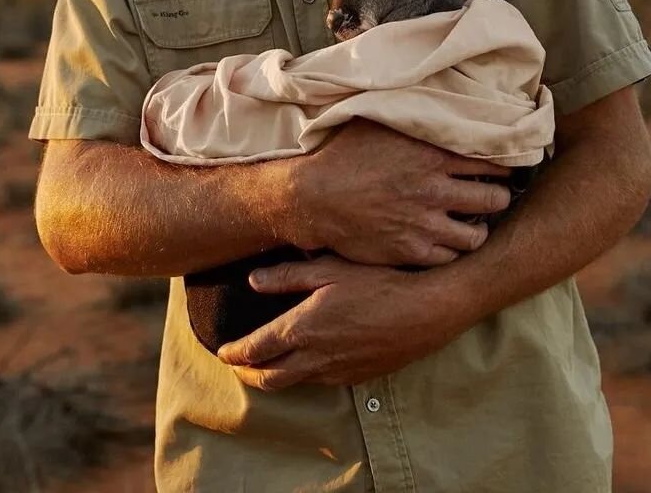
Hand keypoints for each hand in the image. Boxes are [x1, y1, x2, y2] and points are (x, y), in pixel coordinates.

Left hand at [216, 255, 455, 389]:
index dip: (235, 353)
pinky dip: (304, 376)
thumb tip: (252, 281)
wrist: (427, 309)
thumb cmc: (380, 281)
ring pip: (296, 383)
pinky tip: (309, 362)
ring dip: (275, 377)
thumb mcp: (330, 268)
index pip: (256, 350)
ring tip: (266, 366)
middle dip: (248, 375)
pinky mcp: (360, 376)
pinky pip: (323, 381)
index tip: (223, 351)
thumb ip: (288, 277)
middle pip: (270, 378)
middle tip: (237, 367)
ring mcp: (339, 371)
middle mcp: (317, 357)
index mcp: (303, 329)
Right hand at [290, 119, 513, 266]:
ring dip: (478, 229)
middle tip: (495, 197)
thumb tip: (438, 99)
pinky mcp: (411, 250)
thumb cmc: (344, 154)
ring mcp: (424, 224)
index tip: (504, 169)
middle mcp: (434, 190)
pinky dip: (452, 250)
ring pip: (477, 235)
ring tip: (473, 223)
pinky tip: (445, 241)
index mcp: (432, 155)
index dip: (502, 166)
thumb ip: (414, 116)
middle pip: (495, 199)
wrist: (314, 196)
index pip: (490, 162)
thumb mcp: (381, 123)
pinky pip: (449, 257)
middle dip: (499, 198)